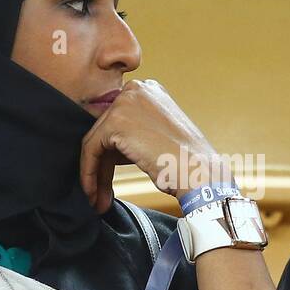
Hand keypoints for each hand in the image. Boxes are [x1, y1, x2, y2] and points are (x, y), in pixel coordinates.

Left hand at [78, 79, 229, 213]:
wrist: (200, 172)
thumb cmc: (186, 162)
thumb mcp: (158, 136)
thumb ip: (134, 134)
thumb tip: (106, 151)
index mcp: (149, 90)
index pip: (117, 121)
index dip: (111, 153)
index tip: (107, 179)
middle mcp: (136, 89)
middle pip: (105, 131)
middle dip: (102, 166)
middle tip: (100, 194)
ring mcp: (125, 103)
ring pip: (95, 141)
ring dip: (94, 174)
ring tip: (97, 199)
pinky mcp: (116, 121)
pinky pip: (91, 149)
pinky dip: (89, 173)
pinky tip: (94, 193)